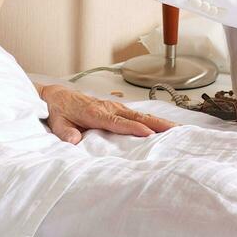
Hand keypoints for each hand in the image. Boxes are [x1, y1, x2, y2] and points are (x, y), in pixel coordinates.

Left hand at [37, 83, 176, 144]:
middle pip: (137, 116)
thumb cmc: (59, 111)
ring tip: (178, 129)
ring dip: (160, 121)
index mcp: (96, 113)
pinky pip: (139, 114)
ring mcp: (115, 107)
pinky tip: (166, 126)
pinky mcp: (118, 108)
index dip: (133, 128)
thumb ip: (65, 132)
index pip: (118, 122)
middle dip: (157, 123)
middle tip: (175, 130)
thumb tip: (73, 140)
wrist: (57, 96)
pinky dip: (154, 120)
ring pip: (142, 114)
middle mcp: (109, 108)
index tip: (148, 134)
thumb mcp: (57, 123)